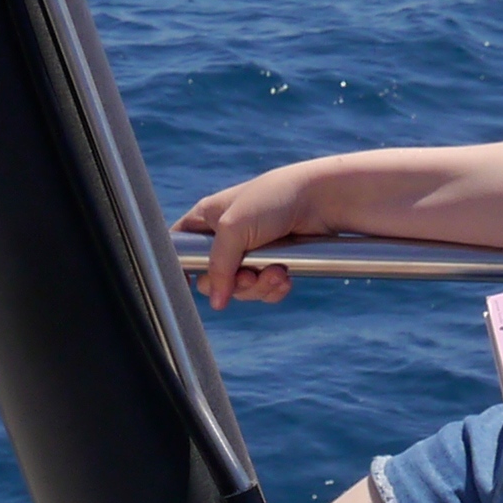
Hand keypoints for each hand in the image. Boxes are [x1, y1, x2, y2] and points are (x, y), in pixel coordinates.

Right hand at [177, 163, 322, 306]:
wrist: (322, 200)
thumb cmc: (274, 200)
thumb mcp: (234, 229)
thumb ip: (218, 266)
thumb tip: (217, 302)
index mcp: (207, 219)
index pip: (179, 247)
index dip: (180, 267)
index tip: (185, 285)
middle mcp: (225, 237)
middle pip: (211, 279)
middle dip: (232, 283)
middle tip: (249, 275)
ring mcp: (249, 253)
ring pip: (240, 289)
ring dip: (258, 287)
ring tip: (277, 271)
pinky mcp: (273, 263)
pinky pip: (263, 291)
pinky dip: (273, 289)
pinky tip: (286, 276)